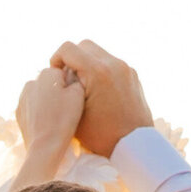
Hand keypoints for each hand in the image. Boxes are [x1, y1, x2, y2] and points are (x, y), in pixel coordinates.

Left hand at [16, 67, 83, 153]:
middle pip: (48, 83)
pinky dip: (38, 112)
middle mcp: (31, 82)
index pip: (61, 73)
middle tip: (64, 109)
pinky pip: (31, 107)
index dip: (69, 86)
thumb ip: (76, 80)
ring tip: (55, 118)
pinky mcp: (18, 112)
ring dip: (46, 102)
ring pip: (39, 95)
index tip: (71, 99)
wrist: (45, 146)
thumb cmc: (64, 119)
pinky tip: (45, 123)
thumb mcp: (78, 95)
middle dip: (56, 92)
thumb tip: (71, 79)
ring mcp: (22, 97)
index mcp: (47, 74)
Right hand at [50, 40, 152, 157]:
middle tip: (68, 79)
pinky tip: (98, 91)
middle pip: (84, 45)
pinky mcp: (133, 75)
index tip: (56, 76)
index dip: (56, 60)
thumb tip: (60, 75)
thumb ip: (65, 89)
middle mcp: (113, 64)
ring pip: (98, 52)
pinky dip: (100, 70)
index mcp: (97, 72)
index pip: (68, 48)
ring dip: (87, 63)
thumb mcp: (74, 114)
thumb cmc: (102, 136)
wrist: (135, 146)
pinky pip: (111, 63)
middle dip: (72, 58)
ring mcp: (126, 68)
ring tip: (83, 85)